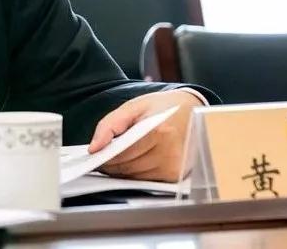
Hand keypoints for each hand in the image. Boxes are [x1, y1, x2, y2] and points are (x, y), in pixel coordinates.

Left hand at [88, 89, 203, 181]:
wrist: (191, 110)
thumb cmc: (161, 107)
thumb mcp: (133, 106)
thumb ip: (109, 125)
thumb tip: (94, 148)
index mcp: (158, 132)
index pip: (122, 155)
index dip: (105, 157)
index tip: (95, 155)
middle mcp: (169, 152)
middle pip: (127, 168)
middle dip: (112, 164)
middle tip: (104, 155)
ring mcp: (174, 167)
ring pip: (135, 177)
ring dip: (123, 170)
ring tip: (121, 155)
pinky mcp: (175, 176)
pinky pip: (146, 180)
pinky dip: (136, 173)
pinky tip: (136, 160)